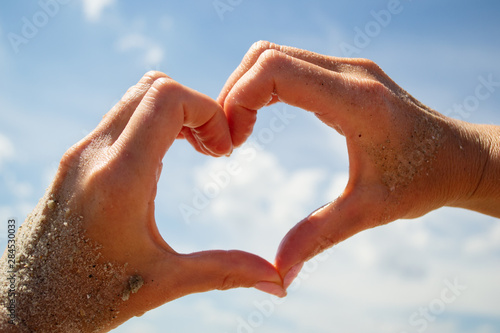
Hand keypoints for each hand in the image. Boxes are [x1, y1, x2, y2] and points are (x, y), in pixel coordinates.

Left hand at [3, 72, 283, 331]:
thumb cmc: (91, 298)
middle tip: (212, 148)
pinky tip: (164, 160)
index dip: (208, 111)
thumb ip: (225, 272)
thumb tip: (276, 283)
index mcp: (120, 179)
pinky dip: (151, 123)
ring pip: (134, 97)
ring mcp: (79, 153)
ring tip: (194, 150)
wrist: (29, 307)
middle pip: (154, 86)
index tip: (223, 150)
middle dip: (195, 108)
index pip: (167, 98)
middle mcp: (94, 155)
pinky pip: (119, 117)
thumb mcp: (164, 283)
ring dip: (172, 112)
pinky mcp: (74, 159)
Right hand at [218, 41, 496, 288]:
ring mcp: (348, 69)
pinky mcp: (345, 74)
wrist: (460, 158)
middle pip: (266, 56)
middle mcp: (350, 73)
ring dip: (247, 88)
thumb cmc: (423, 181)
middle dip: (235, 93)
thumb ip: (318, 237)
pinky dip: (264, 87)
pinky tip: (261, 118)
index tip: (234, 142)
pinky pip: (290, 64)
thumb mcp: (370, 212)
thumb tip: (279, 274)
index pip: (276, 70)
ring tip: (241, 130)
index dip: (239, 98)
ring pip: (274, 56)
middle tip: (231, 139)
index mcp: (356, 101)